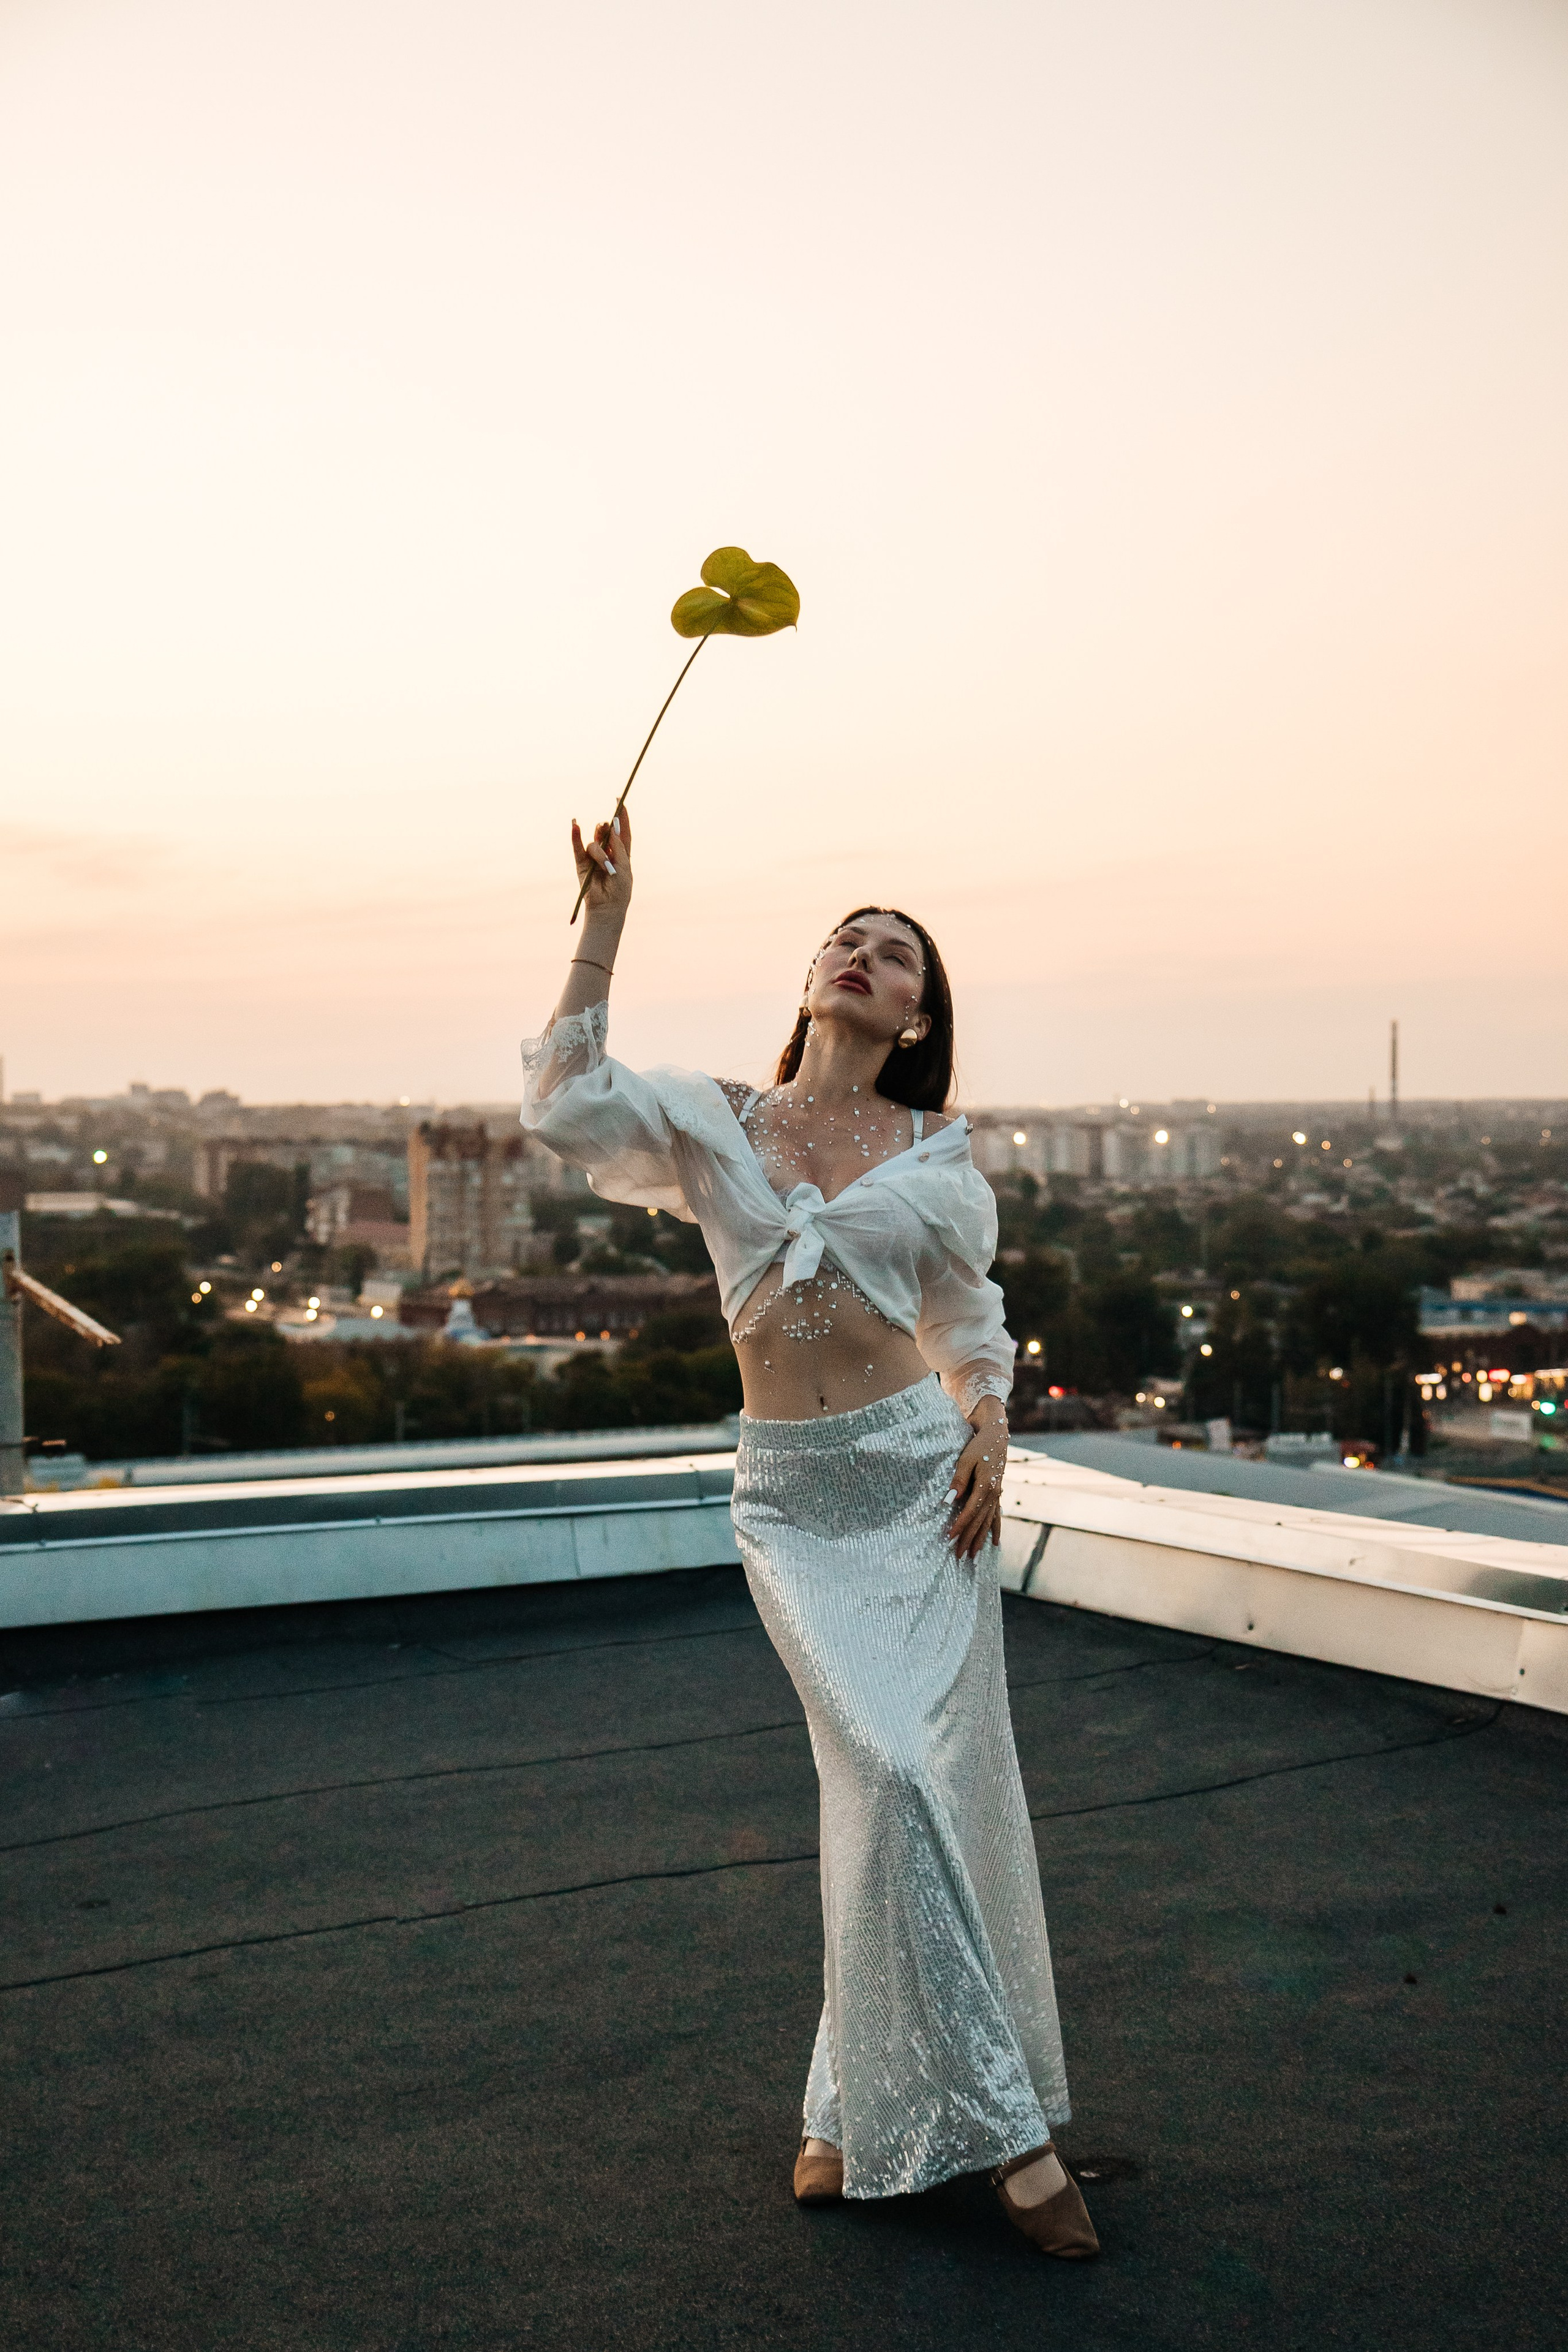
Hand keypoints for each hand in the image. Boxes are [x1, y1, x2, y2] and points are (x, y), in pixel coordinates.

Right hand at [571, 806, 633, 927]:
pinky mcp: (581, 864)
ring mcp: (593, 858)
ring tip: (605, 864)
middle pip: (606, 833)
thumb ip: (618, 847)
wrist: (607, 908)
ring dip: (600, 850)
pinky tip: (575, 824)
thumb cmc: (620, 889)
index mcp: (622, 854)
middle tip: (606, 826)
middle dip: (607, 829)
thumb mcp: (624, 866)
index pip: (623, 831)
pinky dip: (575, 835)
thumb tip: (610, 827)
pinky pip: (577, 846)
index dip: (622, 816)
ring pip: (595, 843)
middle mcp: (608, 853)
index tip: (620, 800)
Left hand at [945, 1411, 1007, 1558]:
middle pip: (979, 1521)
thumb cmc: (978, 1445)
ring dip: (980, 1539)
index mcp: (986, 1486)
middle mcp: (994, 1494)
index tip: (950, 1537)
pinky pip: (996, 1515)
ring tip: (974, 1556)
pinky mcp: (997, 1492)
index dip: (960, 1525)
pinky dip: (995, 1529)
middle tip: (959, 1556)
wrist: (996, 1433)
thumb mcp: (966, 1459)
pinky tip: (995, 1542)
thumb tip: (951, 1499)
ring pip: (988, 1522)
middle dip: (969, 1539)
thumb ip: (959, 1480)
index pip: (970, 1512)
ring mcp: (997, 1494)